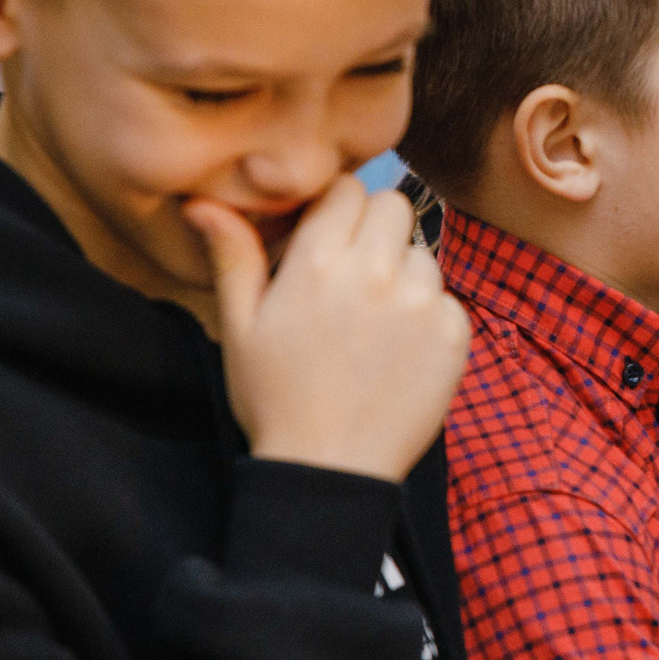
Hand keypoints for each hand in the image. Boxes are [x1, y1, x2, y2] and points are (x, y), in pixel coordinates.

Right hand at [187, 179, 471, 483]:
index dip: (337, 209)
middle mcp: (375, 273)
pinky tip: (396, 351)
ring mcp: (421, 302)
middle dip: (373, 229)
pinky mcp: (454, 334)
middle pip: (393, 206)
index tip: (326, 240)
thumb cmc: (275, 399)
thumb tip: (204, 201)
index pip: (348, 189)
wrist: (330, 470)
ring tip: (370, 323)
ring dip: (402, 273)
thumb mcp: (240, 327)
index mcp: (317, 264)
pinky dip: (428, 315)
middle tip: (351, 276)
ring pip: (423, 251)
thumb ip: (233, 256)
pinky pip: (447, 297)